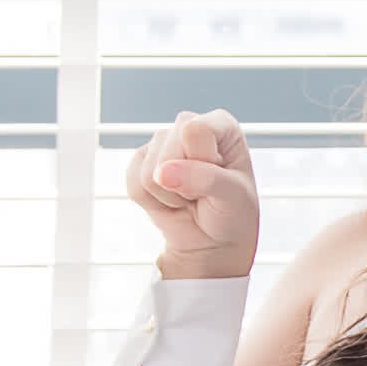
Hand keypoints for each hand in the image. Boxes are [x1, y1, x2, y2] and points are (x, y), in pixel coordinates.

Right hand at [125, 107, 259, 276]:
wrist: (212, 240)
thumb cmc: (232, 212)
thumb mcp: (233, 196)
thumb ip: (205, 178)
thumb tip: (163, 172)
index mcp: (220, 125)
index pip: (195, 129)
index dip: (202, 160)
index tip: (218, 178)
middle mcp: (189, 126)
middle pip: (166, 149)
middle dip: (183, 182)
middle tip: (202, 193)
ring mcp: (163, 143)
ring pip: (148, 170)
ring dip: (169, 195)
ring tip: (189, 197)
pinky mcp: (141, 161)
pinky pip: (133, 182)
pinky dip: (152, 201)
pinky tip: (170, 199)